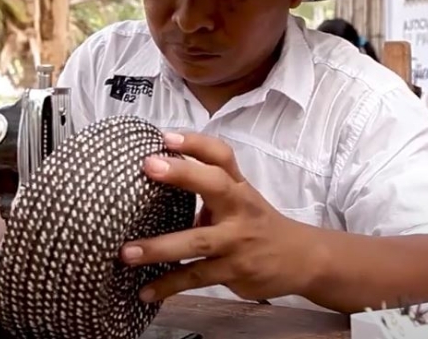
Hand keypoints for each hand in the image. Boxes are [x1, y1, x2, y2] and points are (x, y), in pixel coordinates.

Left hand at [119, 132, 319, 302]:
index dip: (194, 143)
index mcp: (237, 186)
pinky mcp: (234, 271)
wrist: (301, 259)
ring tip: (126, 253)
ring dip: (160, 247)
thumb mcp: (239, 196)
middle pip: (214, 184)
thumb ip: (205, 184)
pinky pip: (196, 277)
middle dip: (182, 174)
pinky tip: (145, 291)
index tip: (165, 137)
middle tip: (148, 166)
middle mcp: (239, 208)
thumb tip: (152, 174)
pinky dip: (169, 285)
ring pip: (198, 242)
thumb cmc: (255, 222)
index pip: (220, 155)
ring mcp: (237, 241)